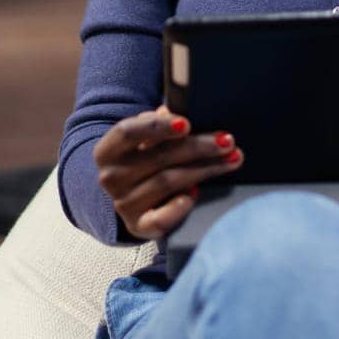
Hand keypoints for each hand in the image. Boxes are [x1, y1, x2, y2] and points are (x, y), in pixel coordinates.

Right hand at [93, 104, 243, 239]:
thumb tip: (175, 112)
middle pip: (158, 157)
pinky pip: (160, 220)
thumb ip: (157, 121)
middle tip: (227, 141)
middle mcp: (110, 178)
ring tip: (231, 160)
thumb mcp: (143, 136)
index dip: (157, 126)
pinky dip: (179, 206)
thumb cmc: (141, 155)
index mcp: (107, 150)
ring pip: (168, 182)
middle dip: (198, 147)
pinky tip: (195, 194)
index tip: (187, 124)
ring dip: (204, 170)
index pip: (127, 132)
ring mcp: (123, 204)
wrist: (127, 192)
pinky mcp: (138, 226)